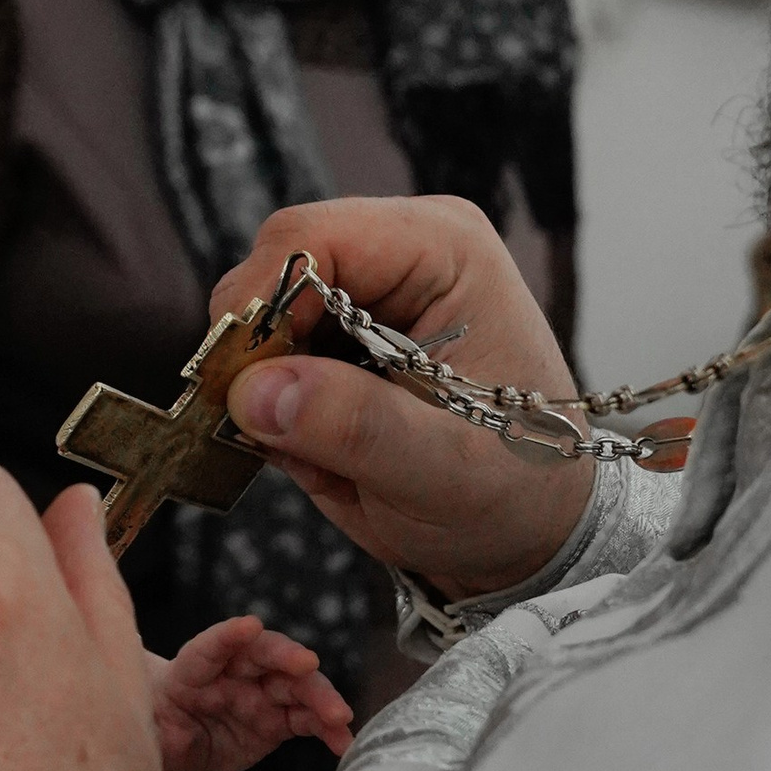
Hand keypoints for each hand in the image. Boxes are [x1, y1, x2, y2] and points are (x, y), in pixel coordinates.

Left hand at [152, 616, 351, 770]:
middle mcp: (233, 673)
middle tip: (307, 665)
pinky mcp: (277, 720)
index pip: (208, 648)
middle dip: (287, 658)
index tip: (249, 626)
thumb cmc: (157, 719)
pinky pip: (306, 720)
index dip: (228, 636)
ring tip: (340, 715)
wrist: (173, 732)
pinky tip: (343, 740)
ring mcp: (259, 695)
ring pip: (294, 687)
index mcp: (192, 669)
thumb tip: (158, 737)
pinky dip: (327, 728)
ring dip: (320, 697)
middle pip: (264, 657)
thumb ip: (155, 732)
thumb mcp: (147, 728)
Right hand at [218, 197, 591, 602]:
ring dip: (263, 393)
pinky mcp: (334, 341)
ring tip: (319, 455)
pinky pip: (263, 364)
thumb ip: (357, 426)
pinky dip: (271, 413)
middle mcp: (397, 255)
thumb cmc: (517, 490)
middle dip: (258, 355)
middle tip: (274, 431)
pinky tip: (319, 452)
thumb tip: (254, 391)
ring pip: (257, 321)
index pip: (312, 238)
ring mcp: (362, 298)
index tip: (242, 381)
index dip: (262, 300)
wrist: (529, 532)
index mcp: (442, 248)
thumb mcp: (447, 470)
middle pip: (271, 271)